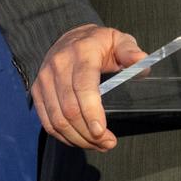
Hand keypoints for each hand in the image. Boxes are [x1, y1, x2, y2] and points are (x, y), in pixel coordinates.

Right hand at [31, 23, 146, 150]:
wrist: (67, 36)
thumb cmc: (98, 43)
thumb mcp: (119, 40)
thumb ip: (131, 52)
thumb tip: (143, 64)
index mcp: (82, 53)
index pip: (83, 87)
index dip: (91, 113)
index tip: (102, 132)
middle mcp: (59, 65)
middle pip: (70, 109)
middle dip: (89, 133)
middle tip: (108, 143)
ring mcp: (45, 79)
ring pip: (58, 119)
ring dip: (78, 138)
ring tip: (98, 145)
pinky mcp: (37, 90)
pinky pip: (48, 121)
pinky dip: (63, 136)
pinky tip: (80, 139)